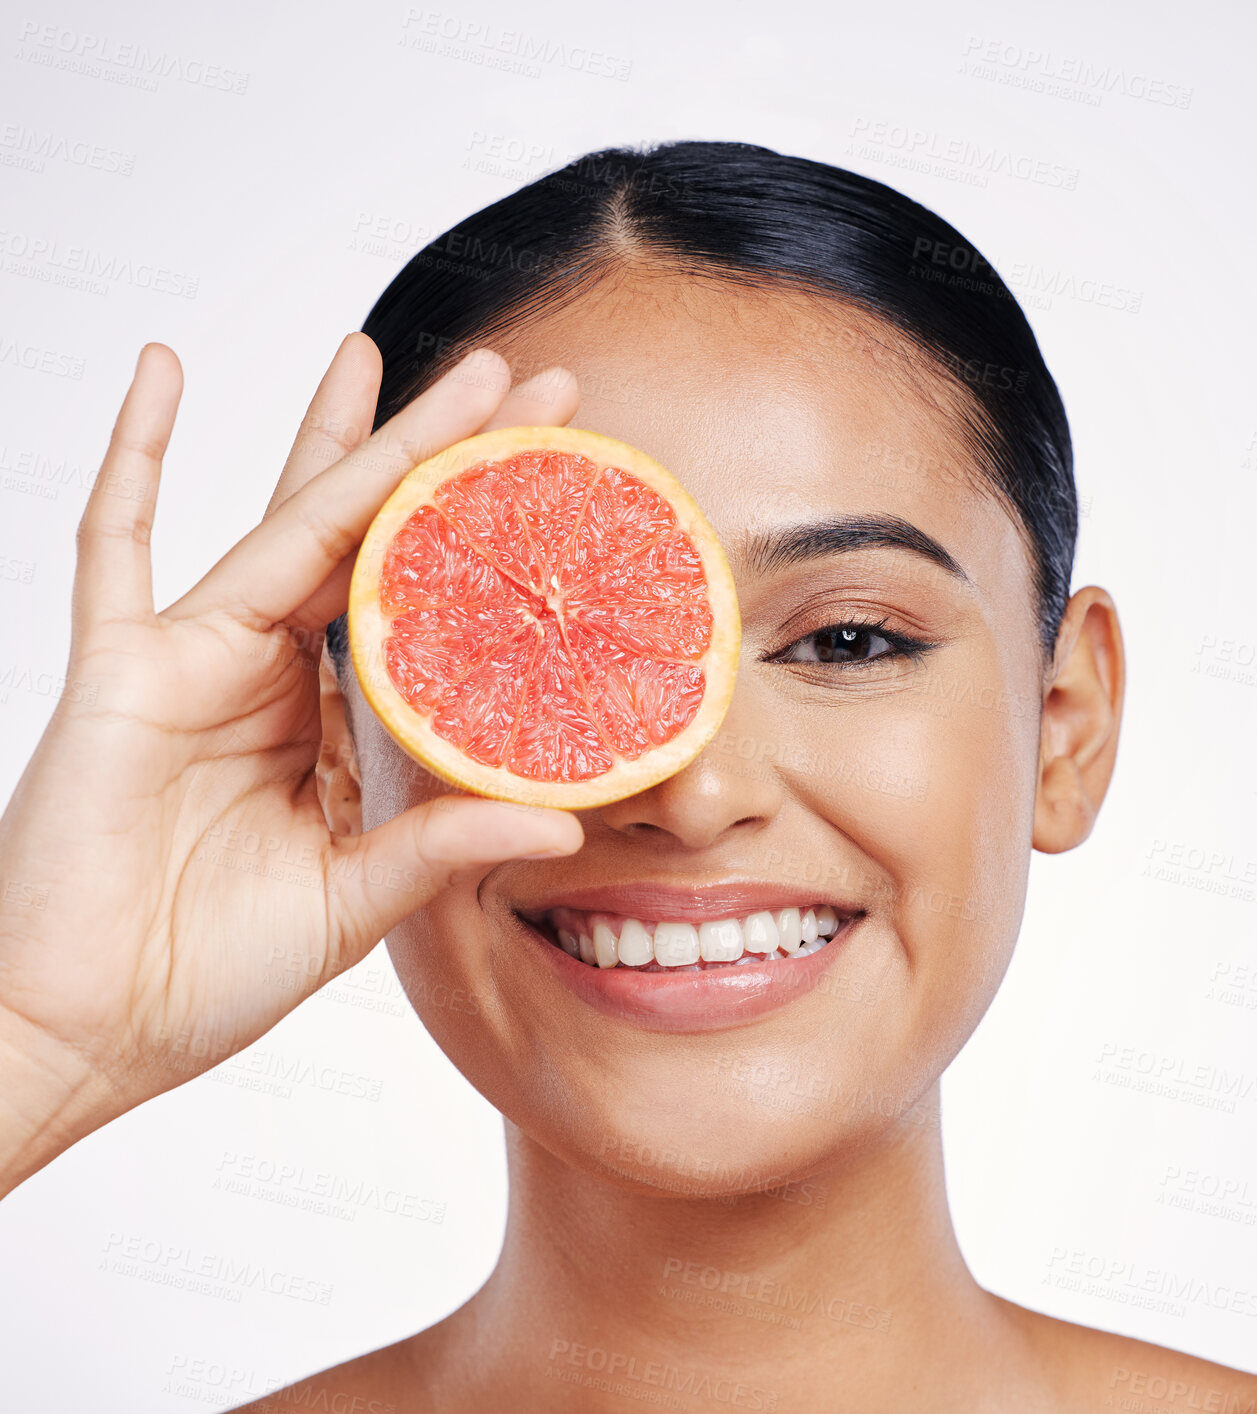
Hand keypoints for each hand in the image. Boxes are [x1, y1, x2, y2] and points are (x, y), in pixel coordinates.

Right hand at [0, 335, 584, 1194]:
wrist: (88, 1028)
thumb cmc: (210, 971)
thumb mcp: (355, 899)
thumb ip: (445, 849)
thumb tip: (568, 829)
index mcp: (339, 726)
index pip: (432, 610)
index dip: (493, 550)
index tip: (568, 488)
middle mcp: (277, 675)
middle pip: (373, 538)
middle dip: (443, 457)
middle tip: (521, 379)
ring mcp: (197, 658)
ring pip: (281, 521)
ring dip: (337, 434)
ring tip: (384, 349)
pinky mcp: (117, 667)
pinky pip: (115, 543)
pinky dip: (135, 457)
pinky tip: (163, 370)